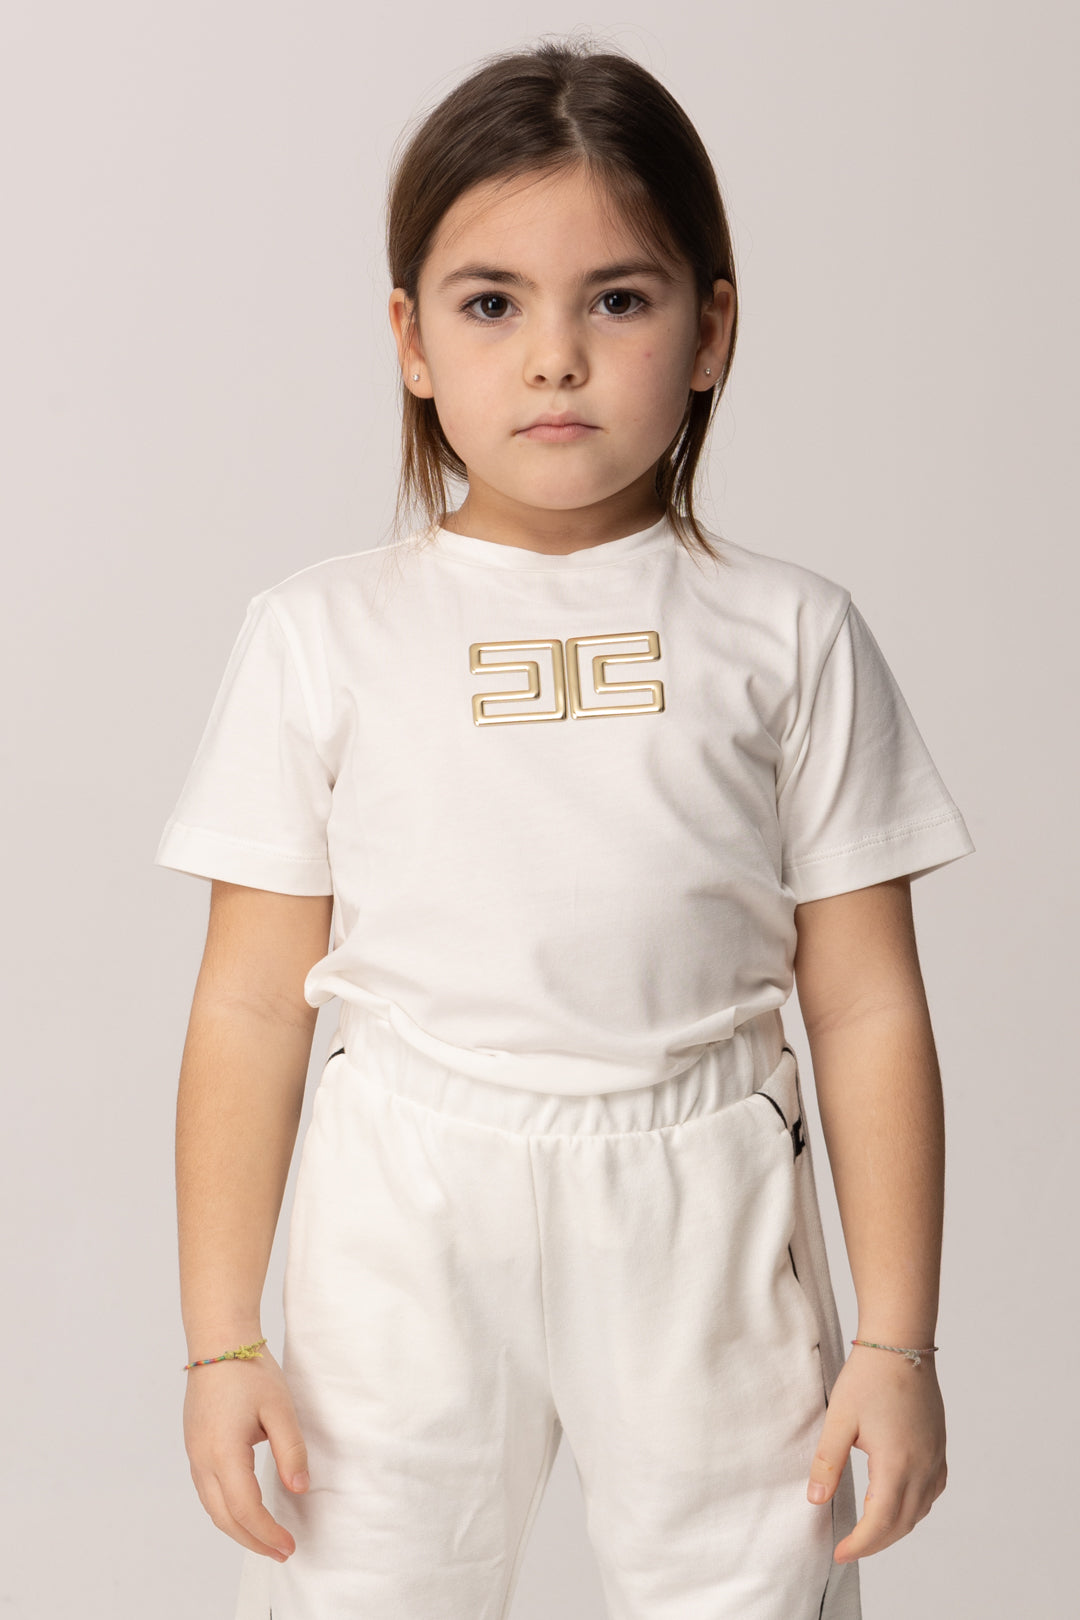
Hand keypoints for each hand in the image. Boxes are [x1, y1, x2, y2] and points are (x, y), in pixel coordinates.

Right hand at [183, 1344, 309, 1560]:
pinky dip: (227, 1511)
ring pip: (213, 1508)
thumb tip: (299, 1488)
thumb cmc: (250, 1371)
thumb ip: (291, 1450)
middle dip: (253, 1540)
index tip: (290, 1545)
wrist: (218, 1341)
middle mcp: (202, 1460)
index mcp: (223, 1453)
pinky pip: (208, 1492)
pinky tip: (245, 1512)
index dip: (267, 1532)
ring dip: (238, 1529)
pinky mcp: (195, 1447)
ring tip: (266, 1539)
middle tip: (281, 1552)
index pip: (245, 1509)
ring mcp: (194, 1454)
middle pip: (224, 1518)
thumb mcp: (280, 1408)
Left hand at [806, 1345, 946, 1561]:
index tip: (839, 1553)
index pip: (880, 1522)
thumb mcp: (839, 1419)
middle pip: (903, 1523)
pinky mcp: (938, 1445)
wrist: (901, 1343)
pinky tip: (899, 1502)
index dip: (860, 1544)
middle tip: (849, 1547)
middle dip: (876, 1541)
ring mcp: (935, 1456)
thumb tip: (816, 1501)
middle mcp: (923, 1466)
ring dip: (896, 1527)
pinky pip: (932, 1490)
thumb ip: (827, 1462)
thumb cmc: (869, 1376)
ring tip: (869, 1530)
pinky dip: (915, 1506)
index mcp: (897, 1464)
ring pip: (920, 1510)